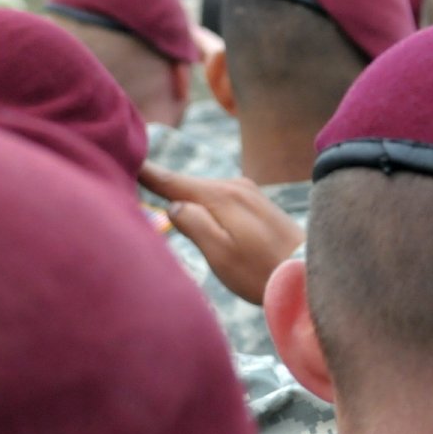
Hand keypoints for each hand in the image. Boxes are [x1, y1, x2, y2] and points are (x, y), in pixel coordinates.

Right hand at [139, 163, 304, 304]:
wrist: (311, 276)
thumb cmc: (262, 272)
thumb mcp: (220, 254)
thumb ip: (192, 224)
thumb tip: (172, 205)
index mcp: (220, 196)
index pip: (171, 180)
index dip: (144, 171)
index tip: (121, 157)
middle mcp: (235, 186)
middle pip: (186, 185)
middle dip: (162, 186)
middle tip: (130, 180)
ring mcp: (249, 193)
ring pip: (204, 192)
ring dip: (185, 197)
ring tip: (158, 197)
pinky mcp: (257, 204)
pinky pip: (220, 199)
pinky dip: (204, 203)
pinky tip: (198, 212)